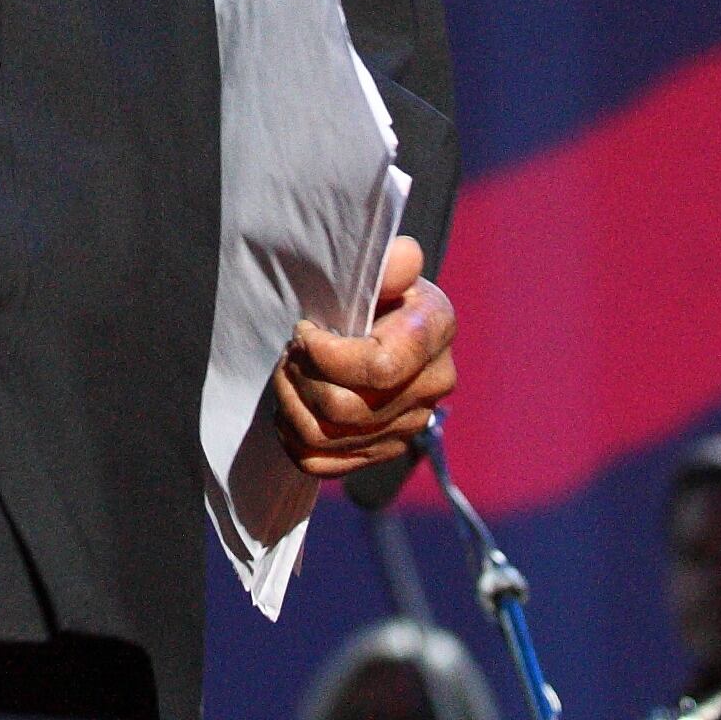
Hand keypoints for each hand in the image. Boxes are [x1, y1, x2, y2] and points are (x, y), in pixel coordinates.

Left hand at [271, 233, 456, 478]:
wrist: (380, 327)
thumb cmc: (374, 291)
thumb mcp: (381, 270)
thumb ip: (388, 265)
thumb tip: (404, 255)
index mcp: (435, 331)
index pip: (377, 368)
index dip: (325, 355)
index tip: (304, 332)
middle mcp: (433, 386)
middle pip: (344, 408)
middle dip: (300, 377)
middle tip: (288, 352)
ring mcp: (409, 426)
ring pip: (327, 436)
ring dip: (291, 404)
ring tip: (285, 374)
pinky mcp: (382, 451)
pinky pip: (322, 463)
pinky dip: (292, 438)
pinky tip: (290, 408)